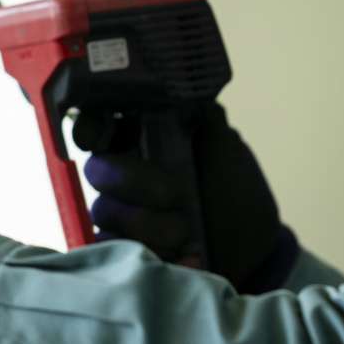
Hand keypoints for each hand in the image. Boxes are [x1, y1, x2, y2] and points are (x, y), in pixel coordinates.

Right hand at [74, 102, 296, 291]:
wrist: (253, 251)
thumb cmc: (238, 194)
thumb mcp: (227, 150)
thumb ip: (202, 118)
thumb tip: (181, 88)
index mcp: (145, 140)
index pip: (99, 124)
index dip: (90, 126)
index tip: (97, 136)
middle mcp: (127, 174)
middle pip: (97, 169)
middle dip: (132, 181)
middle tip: (175, 195)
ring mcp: (124, 214)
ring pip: (103, 211)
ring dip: (146, 224)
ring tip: (186, 233)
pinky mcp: (125, 251)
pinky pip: (107, 248)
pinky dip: (140, 250)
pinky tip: (176, 255)